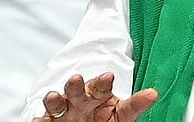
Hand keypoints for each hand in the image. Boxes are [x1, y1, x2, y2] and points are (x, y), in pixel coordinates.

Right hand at [33, 72, 157, 121]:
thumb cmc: (105, 118)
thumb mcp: (122, 113)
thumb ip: (135, 104)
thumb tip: (154, 94)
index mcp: (97, 93)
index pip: (101, 85)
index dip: (104, 81)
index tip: (109, 77)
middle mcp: (78, 100)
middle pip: (75, 90)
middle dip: (75, 84)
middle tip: (76, 78)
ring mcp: (63, 112)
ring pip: (56, 103)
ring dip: (54, 99)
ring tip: (53, 96)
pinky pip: (44, 121)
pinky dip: (41, 120)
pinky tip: (40, 119)